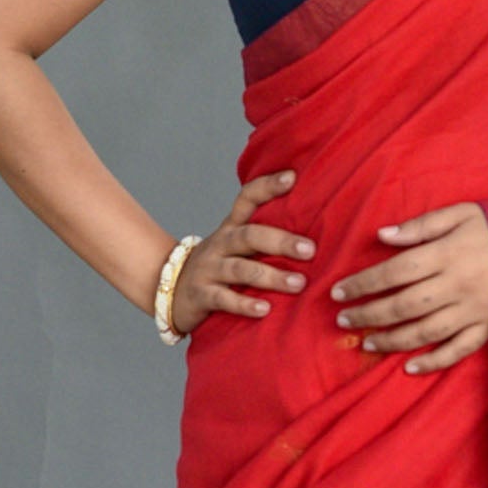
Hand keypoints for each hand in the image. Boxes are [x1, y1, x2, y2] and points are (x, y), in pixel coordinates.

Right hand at [169, 170, 311, 331]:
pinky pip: (223, 299)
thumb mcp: (237, 247)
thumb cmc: (218, 267)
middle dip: (280, 241)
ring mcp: (208, 269)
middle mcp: (220, 243)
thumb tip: (317, 236)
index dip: (268, 186)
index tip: (293, 177)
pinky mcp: (201, 295)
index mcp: (231, 227)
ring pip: (240, 269)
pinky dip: (244, 304)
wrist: (170, 289)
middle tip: (310, 250)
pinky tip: (264, 309)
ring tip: (298, 284)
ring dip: (271, 276)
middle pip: (249, 235)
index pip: (247, 199)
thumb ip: (266, 238)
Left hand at [331, 202, 487, 373]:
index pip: (395, 271)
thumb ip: (421, 225)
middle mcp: (459, 285)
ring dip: (391, 340)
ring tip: (367, 341)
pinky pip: (458, 351)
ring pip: (425, 331)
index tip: (338, 291)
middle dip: (368, 314)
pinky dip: (433, 362)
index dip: (363, 283)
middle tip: (343, 320)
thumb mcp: (463, 214)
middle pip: (404, 305)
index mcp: (449, 253)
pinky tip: (409, 367)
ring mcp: (474, 310)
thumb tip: (382, 236)